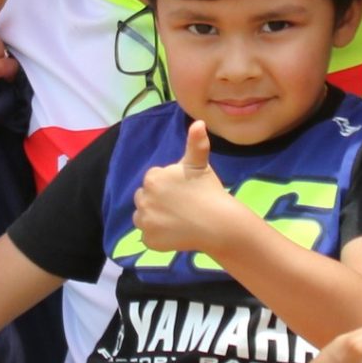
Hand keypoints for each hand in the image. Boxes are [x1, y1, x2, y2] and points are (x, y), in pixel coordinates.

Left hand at [131, 121, 247, 256]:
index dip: (168, 186)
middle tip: (181, 206)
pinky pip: (148, 236)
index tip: (183, 191)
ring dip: (154, 218)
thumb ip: (195, 143)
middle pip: (145, 198)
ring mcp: (145, 220)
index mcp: (153, 177)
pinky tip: (175, 233)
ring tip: (177, 220)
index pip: (153, 180)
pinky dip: (158, 236)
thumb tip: (198, 122)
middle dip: (158, 201)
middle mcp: (143, 197)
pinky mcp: (149, 240)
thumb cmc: (208, 191)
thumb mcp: (199, 165)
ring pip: (143, 217)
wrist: (217, 223)